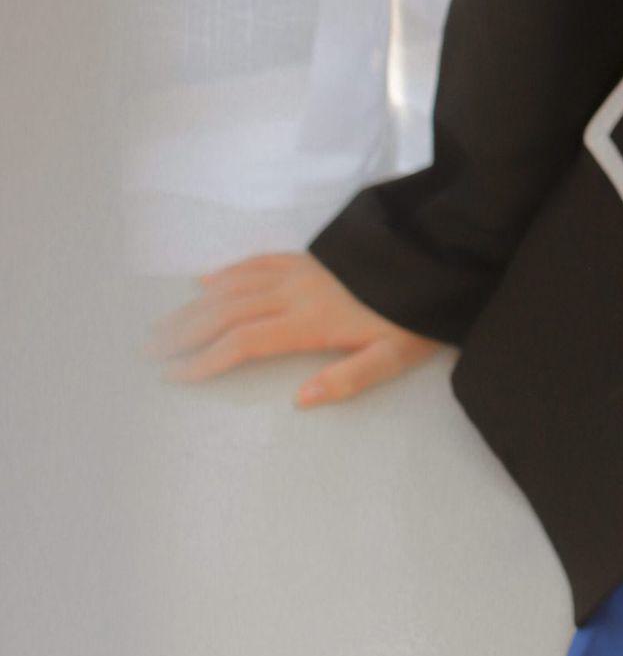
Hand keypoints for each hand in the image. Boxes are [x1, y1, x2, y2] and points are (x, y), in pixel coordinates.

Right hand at [145, 251, 446, 406]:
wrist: (440, 258)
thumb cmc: (418, 315)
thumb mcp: (393, 357)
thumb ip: (347, 379)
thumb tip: (298, 400)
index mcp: (312, 321)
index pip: (245, 342)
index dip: (206, 359)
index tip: (175, 375)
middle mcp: (297, 291)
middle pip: (227, 311)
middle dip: (185, 331)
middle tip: (149, 349)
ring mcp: (302, 270)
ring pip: (235, 285)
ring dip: (196, 305)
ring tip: (164, 322)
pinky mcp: (312, 255)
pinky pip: (258, 261)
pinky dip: (228, 272)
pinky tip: (208, 280)